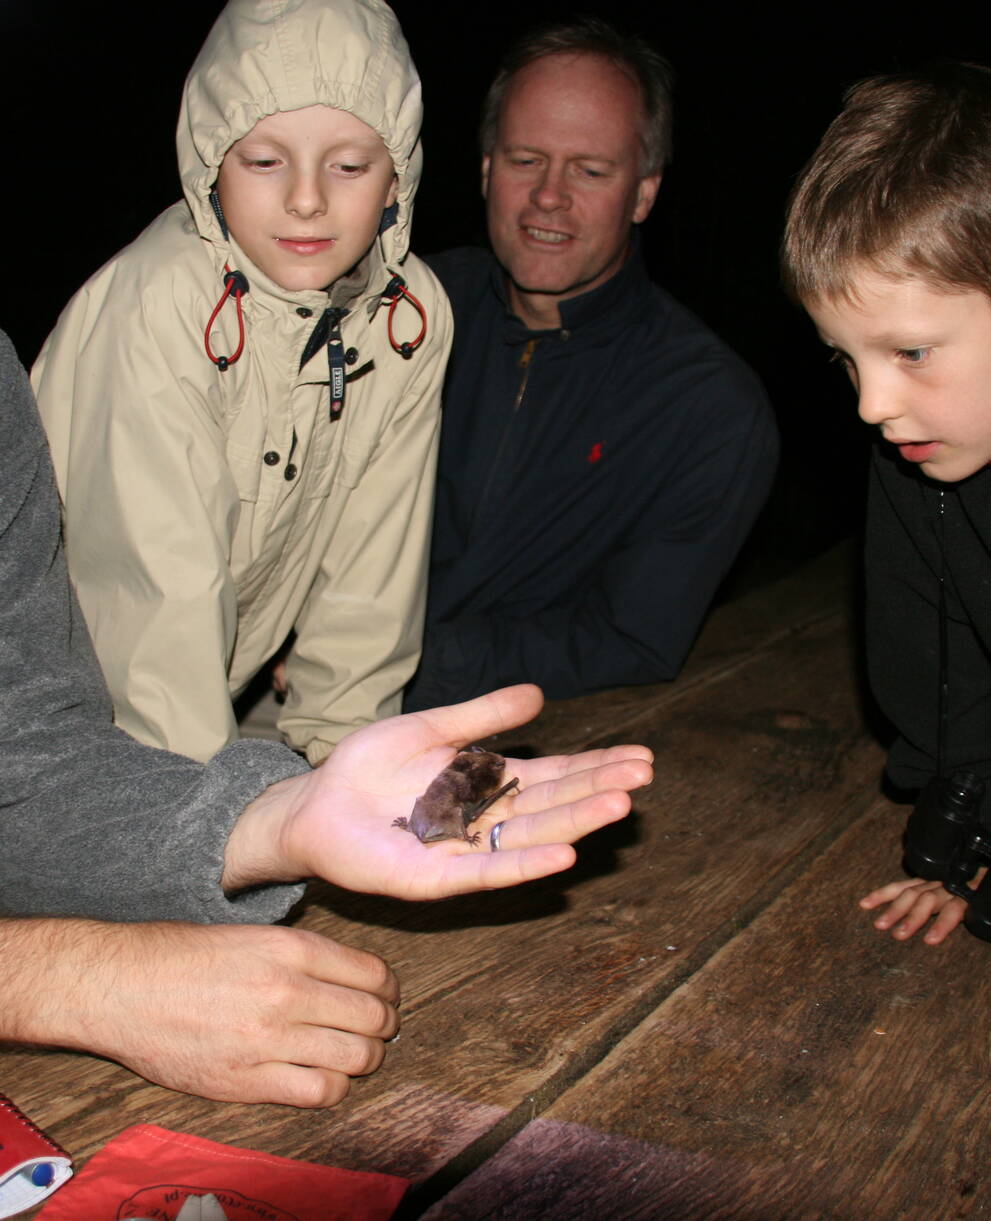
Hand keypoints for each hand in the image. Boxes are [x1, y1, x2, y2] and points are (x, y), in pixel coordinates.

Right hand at [4, 919, 397, 1105]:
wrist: (122, 986)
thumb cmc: (184, 956)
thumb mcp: (254, 935)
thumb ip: (304, 955)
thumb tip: (355, 977)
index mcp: (293, 949)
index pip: (374, 974)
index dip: (389, 990)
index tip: (386, 998)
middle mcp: (289, 991)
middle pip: (373, 1017)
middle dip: (384, 1026)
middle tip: (379, 1031)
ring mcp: (270, 1038)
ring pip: (356, 1057)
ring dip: (366, 1059)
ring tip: (357, 1056)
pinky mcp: (248, 1079)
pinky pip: (320, 1092)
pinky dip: (334, 1088)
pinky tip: (325, 1078)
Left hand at [226, 685, 651, 898]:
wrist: (317, 802)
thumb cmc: (371, 767)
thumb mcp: (433, 728)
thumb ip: (483, 716)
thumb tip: (540, 693)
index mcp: (489, 785)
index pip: (554, 776)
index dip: (595, 766)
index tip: (640, 757)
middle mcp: (487, 820)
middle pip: (554, 805)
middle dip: (598, 789)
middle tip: (644, 776)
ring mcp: (466, 850)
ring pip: (532, 837)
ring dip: (577, 822)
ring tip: (619, 804)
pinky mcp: (437, 878)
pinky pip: (489, 872)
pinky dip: (527, 864)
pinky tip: (566, 855)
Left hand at [859, 868, 986, 944]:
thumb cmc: (971, 892)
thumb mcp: (947, 898)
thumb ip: (931, 907)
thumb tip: (904, 923)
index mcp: (931, 884)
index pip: (902, 887)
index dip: (882, 894)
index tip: (863, 904)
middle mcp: (939, 885)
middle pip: (910, 894)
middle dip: (893, 909)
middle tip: (878, 925)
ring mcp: (953, 891)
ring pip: (927, 901)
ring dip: (912, 918)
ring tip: (899, 935)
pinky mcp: (969, 899)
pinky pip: (954, 912)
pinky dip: (941, 925)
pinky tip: (931, 939)